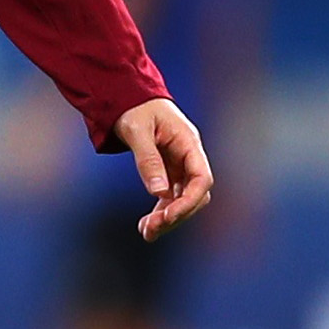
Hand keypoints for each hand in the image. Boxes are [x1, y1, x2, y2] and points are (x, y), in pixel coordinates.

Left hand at [113, 97, 212, 240]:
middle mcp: (188, 156)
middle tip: (152, 229)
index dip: (189, 201)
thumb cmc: (134, 107)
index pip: (202, 178)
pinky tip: (146, 226)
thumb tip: (159, 192)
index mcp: (188, 142)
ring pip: (182, 199)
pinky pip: (169, 197)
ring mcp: (179, 165)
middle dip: (176, 214)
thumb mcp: (137, 130)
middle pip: (195, 194)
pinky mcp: (168, 171)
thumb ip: (148, 160)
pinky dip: (160, 212)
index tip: (169, 215)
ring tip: (146, 233)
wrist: (127, 95)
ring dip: (167, 218)